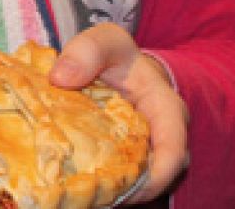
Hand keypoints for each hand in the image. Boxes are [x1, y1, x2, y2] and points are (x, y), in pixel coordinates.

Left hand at [50, 24, 188, 203]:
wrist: (113, 66)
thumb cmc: (115, 56)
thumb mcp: (105, 41)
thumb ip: (87, 49)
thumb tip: (60, 78)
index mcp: (166, 110)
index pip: (173, 149)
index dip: (157, 175)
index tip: (130, 188)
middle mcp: (161, 138)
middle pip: (157, 176)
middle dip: (130, 191)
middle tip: (95, 198)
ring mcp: (145, 152)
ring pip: (137, 182)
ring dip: (113, 191)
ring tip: (82, 196)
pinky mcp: (126, 160)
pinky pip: (119, 179)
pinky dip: (101, 186)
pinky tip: (74, 189)